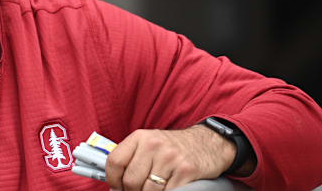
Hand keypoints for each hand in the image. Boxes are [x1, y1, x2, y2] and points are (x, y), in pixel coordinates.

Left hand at [105, 125, 235, 189]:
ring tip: (156, 189)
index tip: (117, 187)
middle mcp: (154, 145)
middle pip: (131, 180)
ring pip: (148, 190)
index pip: (115, 161)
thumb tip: (114, 185)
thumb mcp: (149, 144)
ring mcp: (170, 158)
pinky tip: (169, 189)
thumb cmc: (174, 148)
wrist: (209, 143)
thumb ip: (131, 158)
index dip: (112, 180)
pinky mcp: (186, 171)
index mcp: (140, 137)